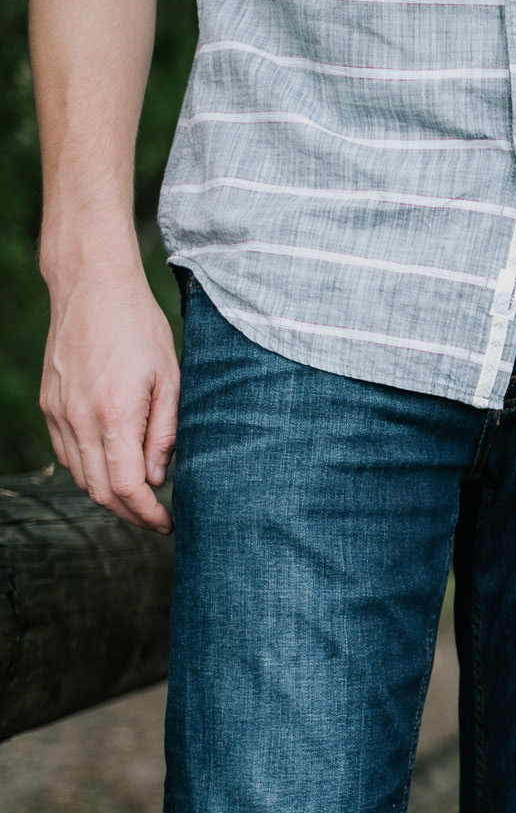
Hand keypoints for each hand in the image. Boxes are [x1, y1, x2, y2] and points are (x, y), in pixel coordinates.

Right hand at [40, 266, 179, 532]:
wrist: (93, 288)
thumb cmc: (140, 329)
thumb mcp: (169, 379)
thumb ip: (163, 432)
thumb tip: (157, 477)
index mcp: (114, 414)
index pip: (126, 487)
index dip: (146, 514)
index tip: (167, 523)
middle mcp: (78, 419)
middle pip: (99, 490)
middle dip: (129, 514)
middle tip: (157, 520)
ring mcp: (58, 412)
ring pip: (79, 475)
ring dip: (108, 496)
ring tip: (140, 500)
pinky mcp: (49, 404)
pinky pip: (66, 453)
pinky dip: (89, 471)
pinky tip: (113, 470)